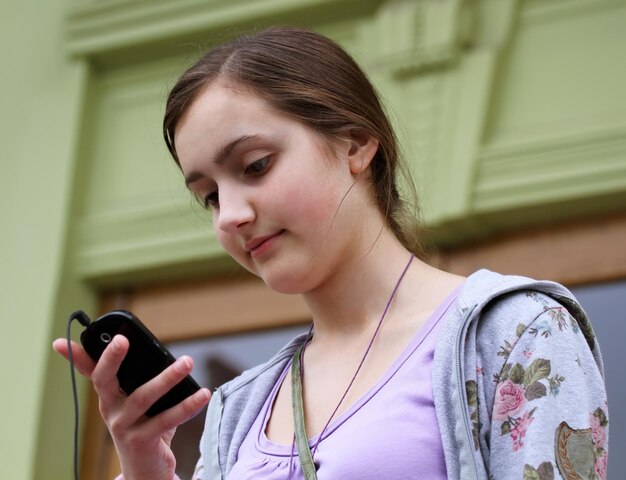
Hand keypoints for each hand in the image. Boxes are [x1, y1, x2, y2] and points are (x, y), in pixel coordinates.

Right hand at [53, 335, 210, 479]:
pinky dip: (186, 406)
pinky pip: (166, 420)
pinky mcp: (141, 442)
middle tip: (122, 339)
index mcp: (109, 397)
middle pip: (105, 381)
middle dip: (111, 359)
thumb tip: (160, 350)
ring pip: (142, 398)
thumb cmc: (145, 427)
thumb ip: (142, 378)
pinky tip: (202, 394)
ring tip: (187, 362)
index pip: (91, 372)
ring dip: (167, 378)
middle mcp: (110, 411)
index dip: (75, 357)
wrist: (146, 470)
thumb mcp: (139, 401)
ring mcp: (123, 428)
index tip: (60, 342)